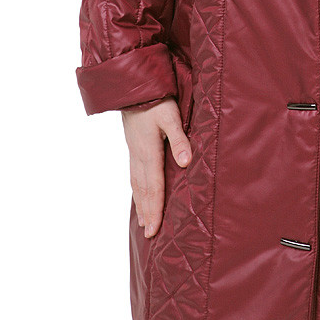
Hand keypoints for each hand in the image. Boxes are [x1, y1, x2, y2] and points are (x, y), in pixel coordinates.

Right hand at [121, 97, 191, 237]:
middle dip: (147, 212)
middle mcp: (139, 155)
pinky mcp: (133, 146)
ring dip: (140, 203)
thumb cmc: (156, 99)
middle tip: (149, 234)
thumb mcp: (171, 116)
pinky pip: (133, 174)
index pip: (154, 187)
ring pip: (136, 183)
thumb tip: (185, 163)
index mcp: (149, 152)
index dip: (155, 209)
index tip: (154, 230)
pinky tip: (138, 193)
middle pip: (143, 190)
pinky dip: (136, 189)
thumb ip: (179, 138)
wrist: (134, 86)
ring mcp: (134, 151)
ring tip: (142, 221)